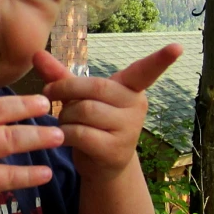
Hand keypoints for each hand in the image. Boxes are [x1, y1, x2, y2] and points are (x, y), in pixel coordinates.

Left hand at [33, 44, 182, 180]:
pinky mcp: (115, 150)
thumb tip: (36, 54)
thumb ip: (60, 76)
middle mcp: (136, 107)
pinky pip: (81, 134)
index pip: (147, 71)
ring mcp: (128, 130)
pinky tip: (63, 137)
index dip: (161, 60)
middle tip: (48, 93)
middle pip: (95, 88)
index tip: (177, 47)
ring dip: (64, 116)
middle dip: (65, 89)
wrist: (102, 166)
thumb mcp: (80, 98)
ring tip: (63, 122)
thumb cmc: (92, 123)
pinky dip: (65, 133)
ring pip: (85, 111)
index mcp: (130, 89)